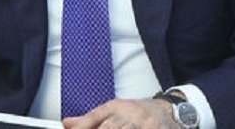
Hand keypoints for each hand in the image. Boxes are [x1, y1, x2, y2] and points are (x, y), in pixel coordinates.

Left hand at [62, 98, 178, 128]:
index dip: (83, 126)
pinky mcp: (155, 128)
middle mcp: (129, 112)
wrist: (167, 110)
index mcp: (115, 107)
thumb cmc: (136, 113)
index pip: (95, 117)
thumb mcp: (113, 111)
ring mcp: (143, 122)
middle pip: (109, 127)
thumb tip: (67, 123)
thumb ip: (90, 120)